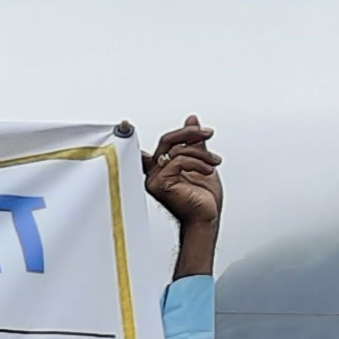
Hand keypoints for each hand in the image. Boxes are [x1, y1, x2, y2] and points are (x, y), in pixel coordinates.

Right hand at [142, 115, 222, 276]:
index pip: (145, 147)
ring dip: (202, 154)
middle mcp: (153, 174)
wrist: (206, 218)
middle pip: (167, 140)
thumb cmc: (202, 199)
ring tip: (214, 162)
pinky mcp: (160, 184)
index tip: (124, 123)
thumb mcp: (202, 162)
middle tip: (207, 134)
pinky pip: (179, 160)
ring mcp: (155, 180)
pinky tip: (208, 170)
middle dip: (190, 134)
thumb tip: (192, 120)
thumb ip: (194, 142)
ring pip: (177, 150)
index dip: (128, 134)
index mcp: (159, 169)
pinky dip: (198, 162)